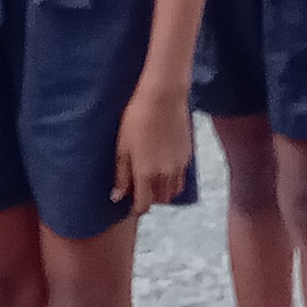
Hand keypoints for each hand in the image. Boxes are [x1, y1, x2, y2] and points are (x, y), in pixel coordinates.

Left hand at [113, 86, 192, 213]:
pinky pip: (182, 177)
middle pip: (160, 200)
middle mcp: (165, 175)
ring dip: (163, 191)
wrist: (163, 98)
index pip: (144, 204)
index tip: (130, 203)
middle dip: (150, 199)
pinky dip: (173, 180)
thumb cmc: (137, 119)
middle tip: (140, 189)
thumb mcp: (122, 147)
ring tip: (152, 180)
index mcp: (146, 174)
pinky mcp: (188, 156)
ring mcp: (179, 166)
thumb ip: (122, 175)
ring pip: (173, 191)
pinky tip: (164, 167)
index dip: (136, 207)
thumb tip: (117, 197)